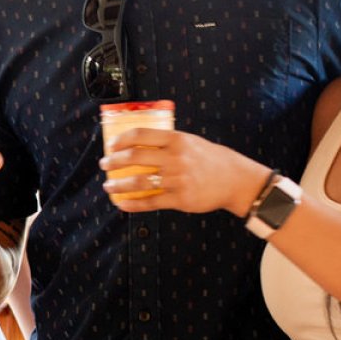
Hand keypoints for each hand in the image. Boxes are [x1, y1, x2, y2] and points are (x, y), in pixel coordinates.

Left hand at [100, 128, 269, 216]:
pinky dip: (133, 204)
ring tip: (108, 186)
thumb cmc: (209, 159)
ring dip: (118, 185)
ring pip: (139, 182)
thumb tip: (137, 142)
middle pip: (134, 158)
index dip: (121, 140)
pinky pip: (151, 202)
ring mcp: (178, 179)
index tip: (110, 146)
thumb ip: (167, 142)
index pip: (140, 135)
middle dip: (113, 162)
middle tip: (104, 165)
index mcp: (176, 140)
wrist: (236, 180)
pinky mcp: (181, 199)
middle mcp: (175, 158)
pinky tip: (122, 204)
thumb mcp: (190, 141)